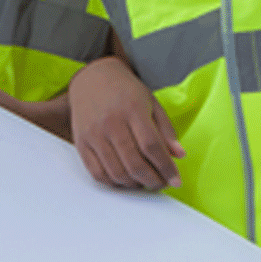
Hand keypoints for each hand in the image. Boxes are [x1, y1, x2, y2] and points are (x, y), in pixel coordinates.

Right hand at [68, 56, 184, 189]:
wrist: (92, 77)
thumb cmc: (124, 90)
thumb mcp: (151, 102)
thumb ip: (166, 129)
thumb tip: (179, 155)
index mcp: (132, 109)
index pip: (151, 146)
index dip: (166, 168)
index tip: (175, 180)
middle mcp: (110, 122)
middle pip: (134, 164)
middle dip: (153, 181)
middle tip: (161, 183)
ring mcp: (93, 133)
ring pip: (117, 172)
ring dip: (135, 184)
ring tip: (144, 181)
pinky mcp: (81, 142)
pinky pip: (97, 173)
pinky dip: (113, 183)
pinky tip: (125, 178)